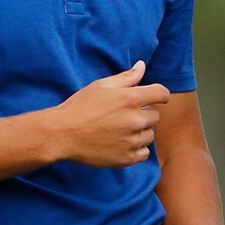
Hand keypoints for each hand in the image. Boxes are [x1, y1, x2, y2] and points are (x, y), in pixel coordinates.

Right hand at [53, 61, 171, 166]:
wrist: (62, 134)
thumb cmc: (80, 106)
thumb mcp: (102, 86)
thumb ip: (127, 77)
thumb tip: (142, 65)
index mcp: (131, 99)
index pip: (162, 94)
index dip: (160, 95)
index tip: (155, 98)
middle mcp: (135, 120)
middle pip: (155, 116)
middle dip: (144, 114)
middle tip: (125, 115)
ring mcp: (132, 141)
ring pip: (150, 135)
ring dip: (140, 132)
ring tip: (120, 130)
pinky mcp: (127, 158)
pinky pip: (144, 153)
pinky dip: (136, 149)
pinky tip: (121, 143)